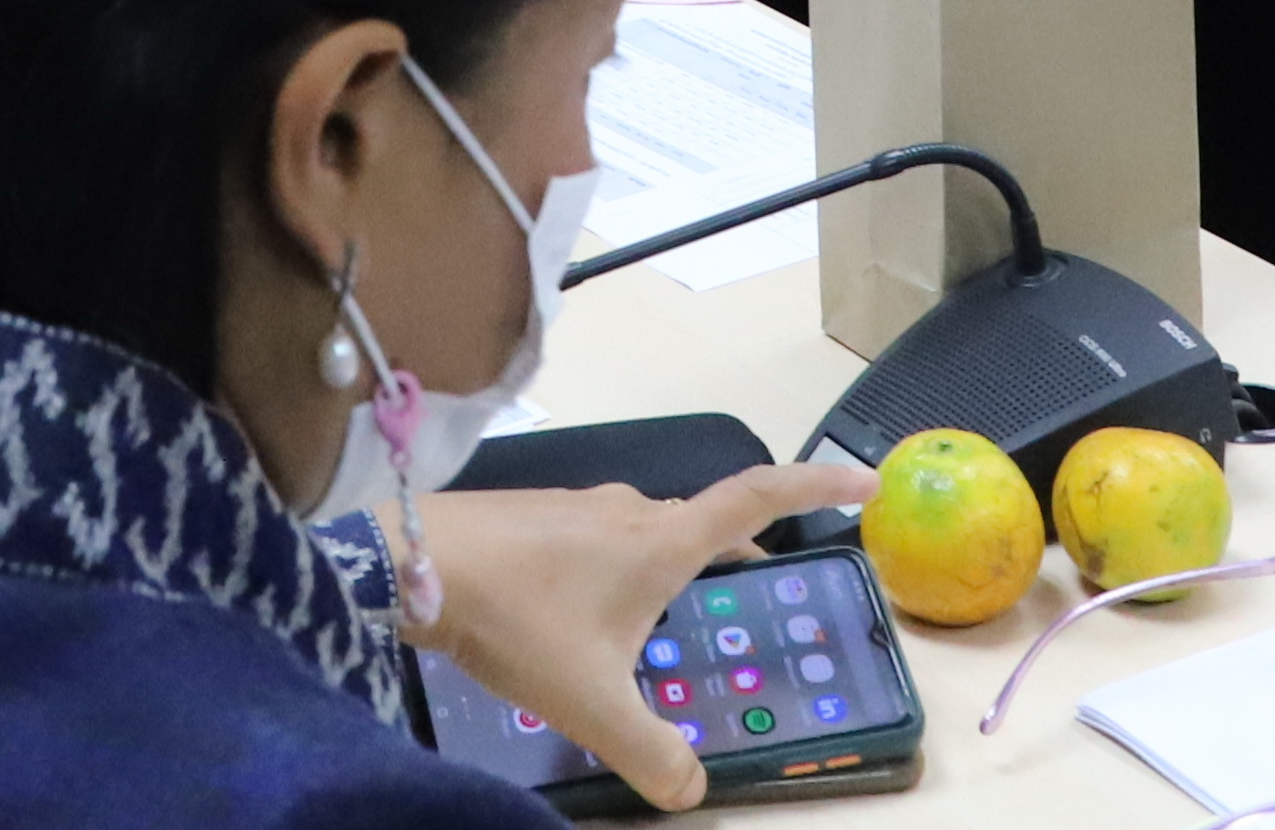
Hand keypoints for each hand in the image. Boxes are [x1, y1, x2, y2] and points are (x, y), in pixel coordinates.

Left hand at [407, 462, 880, 814]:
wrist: (410, 561)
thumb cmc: (518, 621)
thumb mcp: (592, 704)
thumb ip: (651, 754)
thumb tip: (693, 794)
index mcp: (662, 541)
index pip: (760, 497)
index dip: (816, 485)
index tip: (865, 481)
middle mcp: (630, 510)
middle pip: (702, 523)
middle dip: (734, 554)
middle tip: (751, 591)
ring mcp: (579, 507)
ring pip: (645, 534)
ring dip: (665, 569)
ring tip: (656, 627)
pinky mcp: (535, 518)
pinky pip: (599, 541)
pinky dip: (614, 574)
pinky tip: (581, 620)